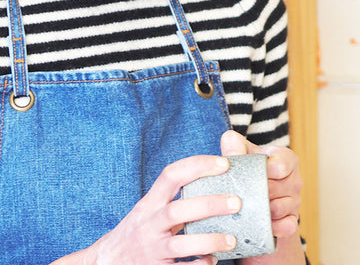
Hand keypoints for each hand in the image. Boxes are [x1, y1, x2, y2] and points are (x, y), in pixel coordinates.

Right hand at [84, 155, 241, 264]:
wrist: (105, 263)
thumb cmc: (136, 233)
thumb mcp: (149, 210)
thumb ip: (173, 198)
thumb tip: (214, 179)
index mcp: (149, 203)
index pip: (171, 175)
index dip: (197, 166)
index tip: (223, 163)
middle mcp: (148, 224)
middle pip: (177, 210)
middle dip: (208, 204)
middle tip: (236, 202)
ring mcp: (150, 250)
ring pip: (178, 244)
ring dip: (208, 240)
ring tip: (231, 239)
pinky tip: (213, 261)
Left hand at [220, 130, 301, 238]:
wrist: (254, 192)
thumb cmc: (248, 167)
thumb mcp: (242, 152)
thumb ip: (235, 145)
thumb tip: (230, 144)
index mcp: (286, 158)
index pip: (280, 166)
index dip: (264, 170)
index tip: (249, 172)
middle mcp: (294, 179)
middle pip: (277, 188)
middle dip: (256, 191)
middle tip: (239, 192)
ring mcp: (295, 201)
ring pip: (279, 208)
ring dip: (261, 209)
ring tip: (245, 207)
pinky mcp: (292, 220)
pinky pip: (287, 227)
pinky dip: (273, 227)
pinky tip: (258, 224)